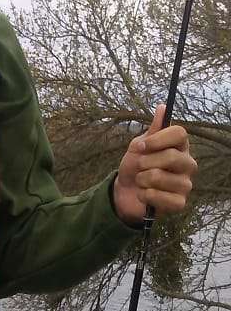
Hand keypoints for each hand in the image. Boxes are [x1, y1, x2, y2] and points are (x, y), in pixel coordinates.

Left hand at [113, 104, 197, 224]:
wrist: (124, 191)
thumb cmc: (134, 167)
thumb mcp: (138, 147)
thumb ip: (152, 130)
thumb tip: (162, 108)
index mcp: (179, 147)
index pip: (180, 133)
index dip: (157, 139)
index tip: (140, 146)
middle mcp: (187, 164)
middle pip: (171, 156)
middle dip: (145, 162)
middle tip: (139, 167)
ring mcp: (185, 184)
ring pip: (160, 177)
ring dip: (142, 180)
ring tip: (141, 181)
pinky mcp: (179, 203)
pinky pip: (161, 197)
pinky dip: (145, 195)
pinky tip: (144, 194)